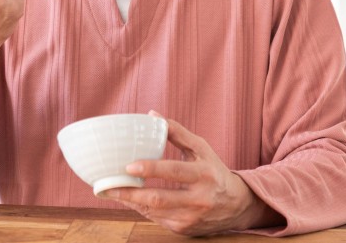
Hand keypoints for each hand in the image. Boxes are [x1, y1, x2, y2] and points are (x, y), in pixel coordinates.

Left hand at [102, 112, 282, 235]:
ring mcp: (192, 217)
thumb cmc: (214, 171)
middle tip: (107, 186)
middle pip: (160, 198)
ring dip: (131, 202)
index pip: (175, 171)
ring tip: (111, 191)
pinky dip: (141, 209)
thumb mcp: (201, 149)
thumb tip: (152, 116)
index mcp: (204, 174)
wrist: (237, 205)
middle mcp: (199, 198)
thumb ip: (177, 132)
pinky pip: (157, 219)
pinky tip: (130, 200)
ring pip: (155, 212)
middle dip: (130, 193)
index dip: (151, 168)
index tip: (129, 165)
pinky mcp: (185, 229)